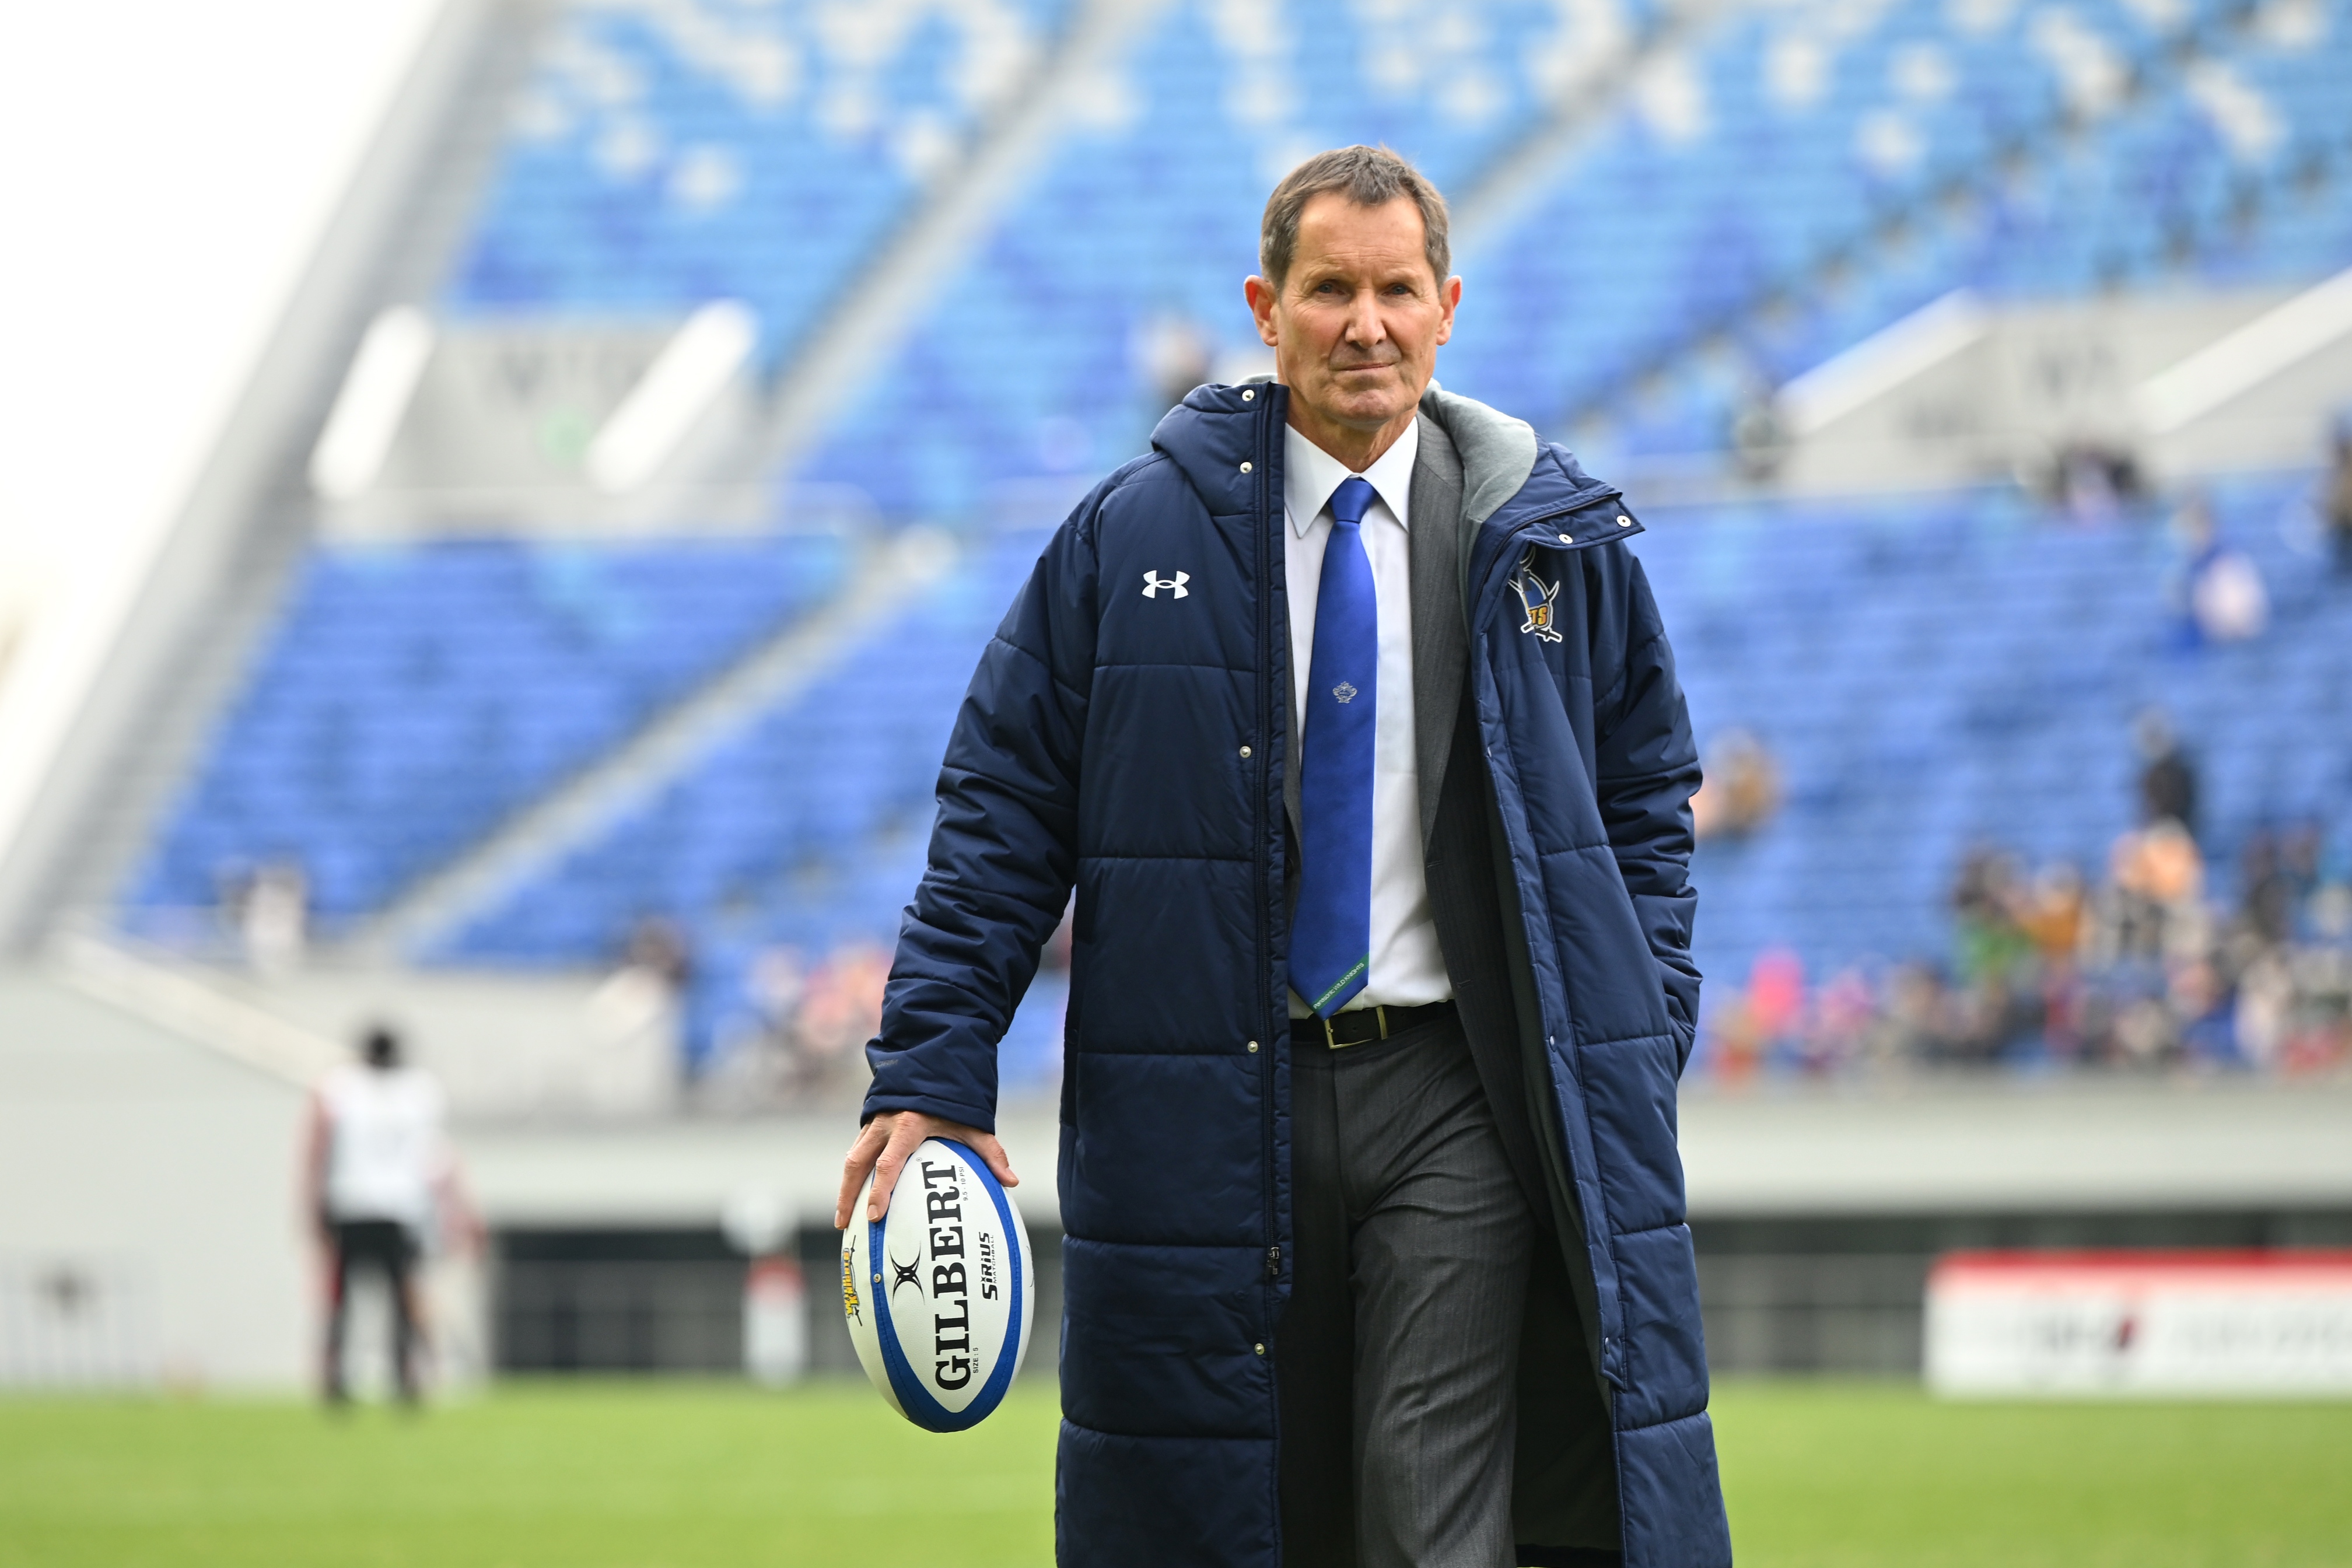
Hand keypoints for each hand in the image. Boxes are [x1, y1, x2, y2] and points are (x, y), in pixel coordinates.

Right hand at [835, 1111, 1018, 1228]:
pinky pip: (855, 1150)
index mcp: (909, 1125)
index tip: (874, 1215)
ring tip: (842, 1218)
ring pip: (852, 1158)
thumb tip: (1012, 1182)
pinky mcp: (869, 1122)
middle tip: (844, 1224)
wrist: (933, 1062)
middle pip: (858, 1163)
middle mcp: (886, 1124)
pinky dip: (851, 1173)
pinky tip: (851, 1194)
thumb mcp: (972, 1124)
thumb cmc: (953, 1097)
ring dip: (845, 1187)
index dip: (881, 1190)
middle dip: (849, 1195)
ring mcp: (873, 1122)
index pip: (889, 1163)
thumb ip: (990, 1152)